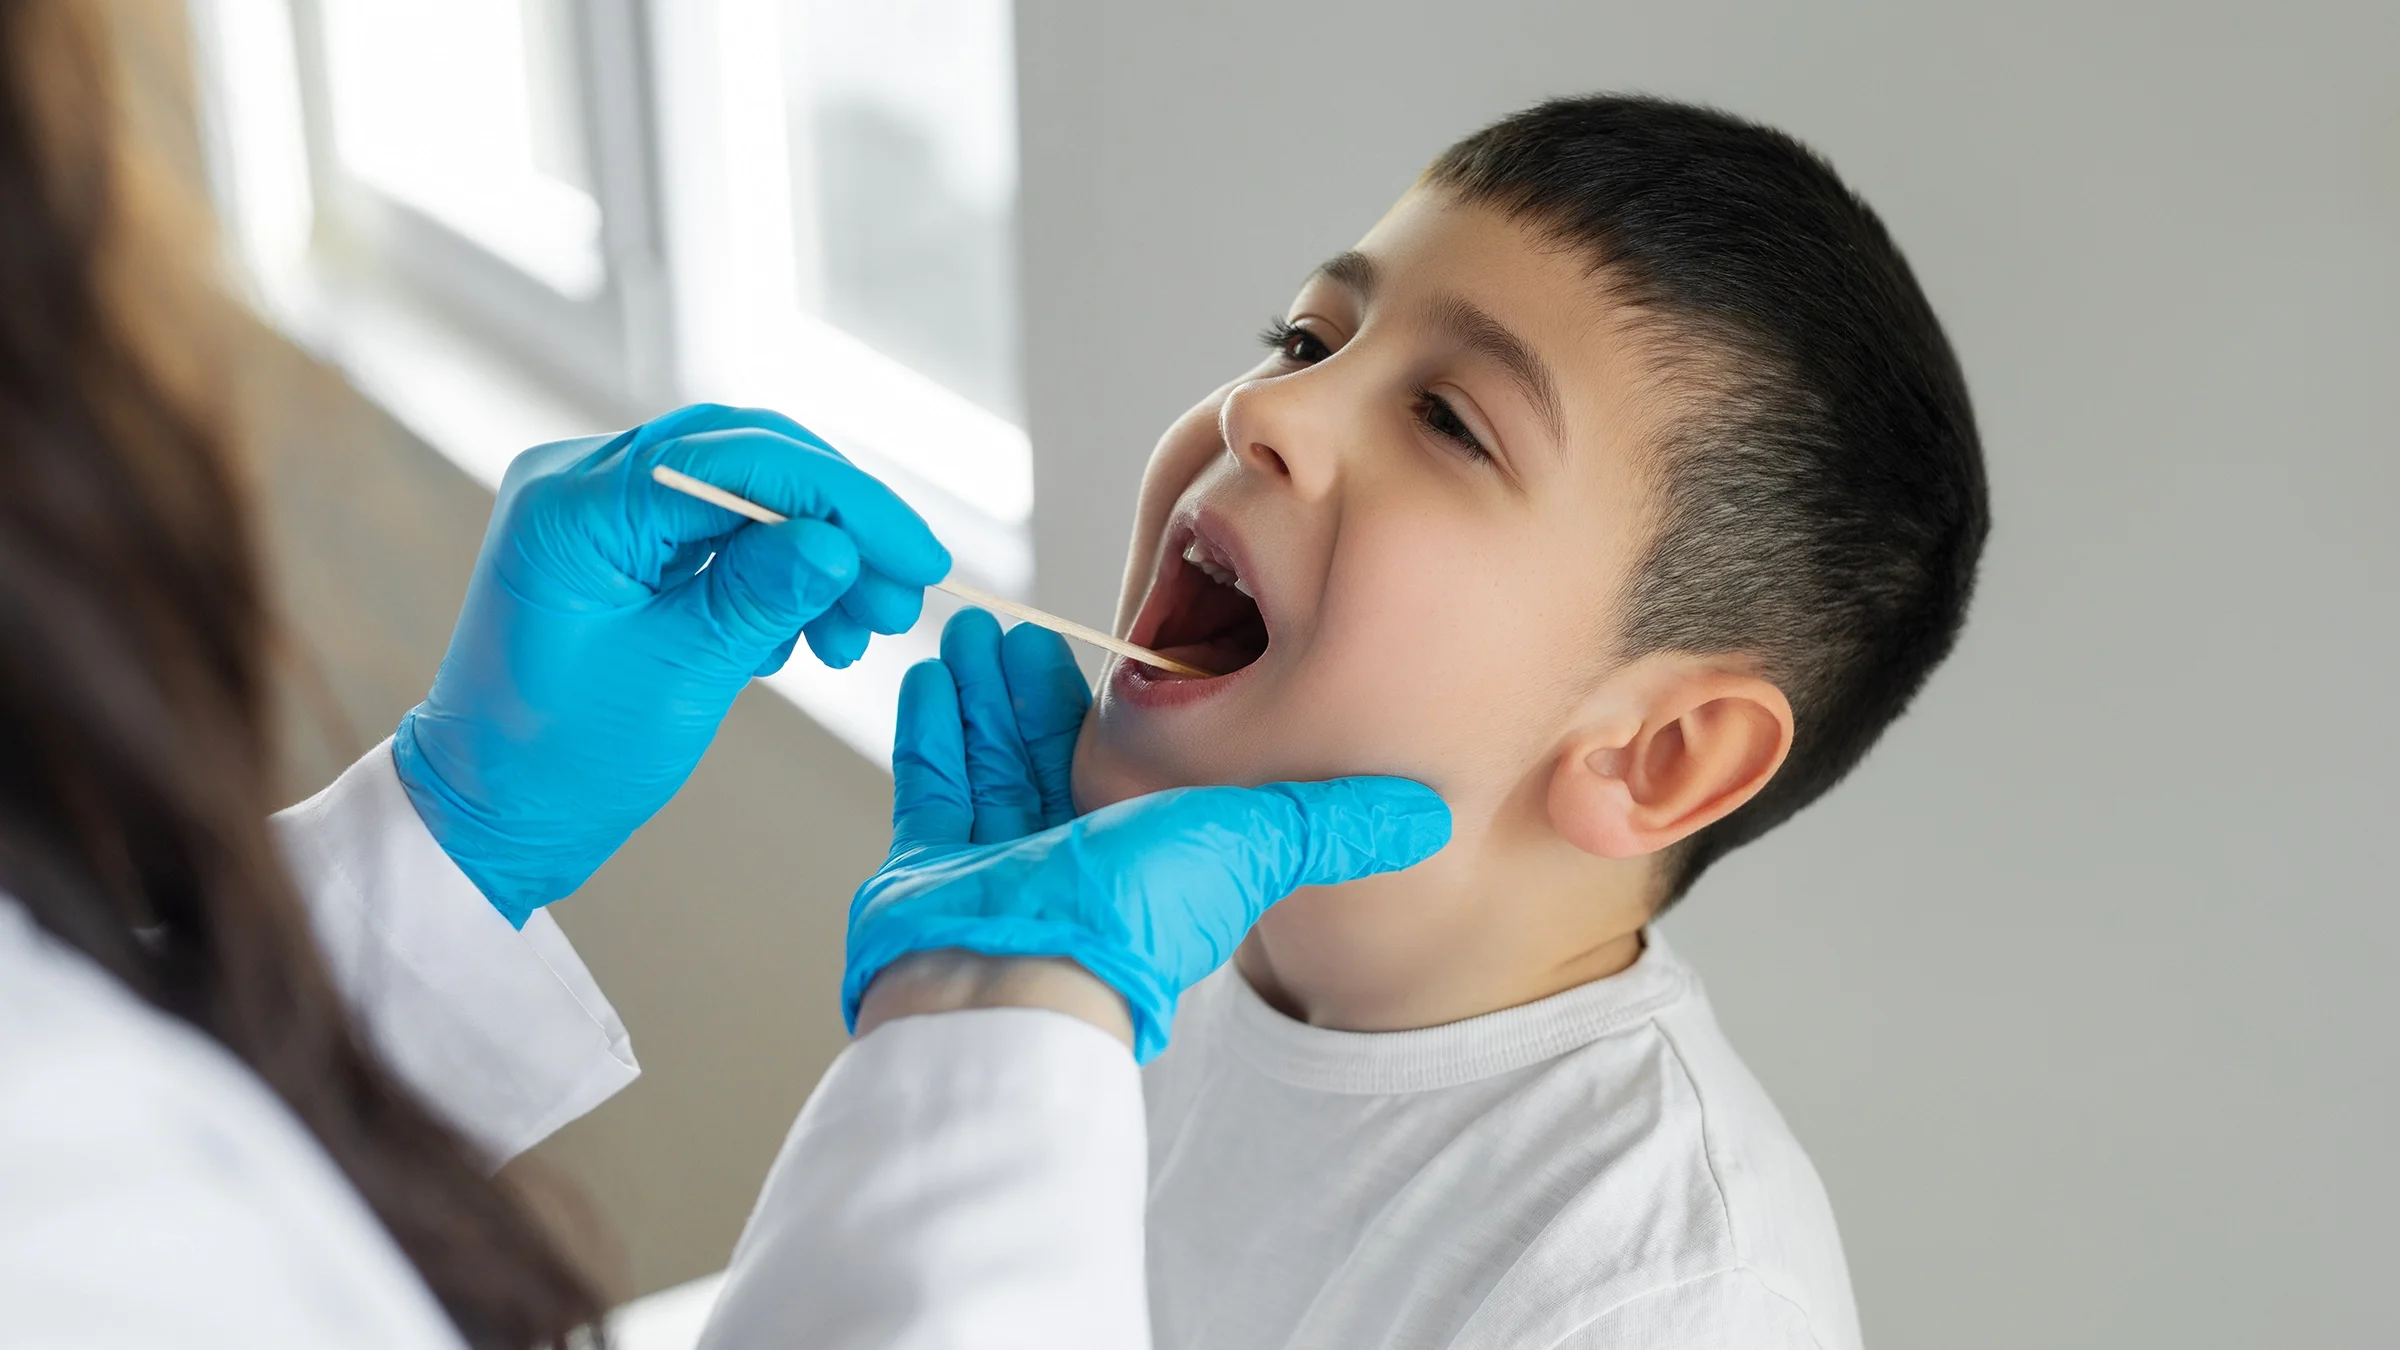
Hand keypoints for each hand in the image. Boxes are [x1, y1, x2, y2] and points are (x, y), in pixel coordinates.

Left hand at [396, 404, 949, 924]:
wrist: (490, 813)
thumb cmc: (564, 761)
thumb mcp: (680, 679)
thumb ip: (761, 598)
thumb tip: (842, 545)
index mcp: (575, 505)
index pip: (740, 462)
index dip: (846, 502)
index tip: (919, 558)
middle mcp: (578, 481)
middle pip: (748, 460)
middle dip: (839, 526)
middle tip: (902, 597)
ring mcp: (595, 507)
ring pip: (742, 494)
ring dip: (816, 556)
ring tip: (860, 634)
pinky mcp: (616, 542)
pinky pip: (716, 531)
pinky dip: (775, 574)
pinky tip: (805, 637)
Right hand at [845, 609, 1451, 1060]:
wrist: (1017, 980)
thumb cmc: (1135, 916)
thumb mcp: (1257, 844)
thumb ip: (1333, 823)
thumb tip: (1431, 812)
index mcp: (1144, 848)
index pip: (1130, 761)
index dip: (1117, 703)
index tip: (1109, 645)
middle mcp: (1069, 856)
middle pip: (1046, 750)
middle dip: (1033, 685)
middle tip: (1018, 624)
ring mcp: (995, 862)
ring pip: (989, 757)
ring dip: (983, 692)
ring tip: (977, 631)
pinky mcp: (931, 866)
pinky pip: (930, 785)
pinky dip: (932, 729)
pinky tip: (933, 677)